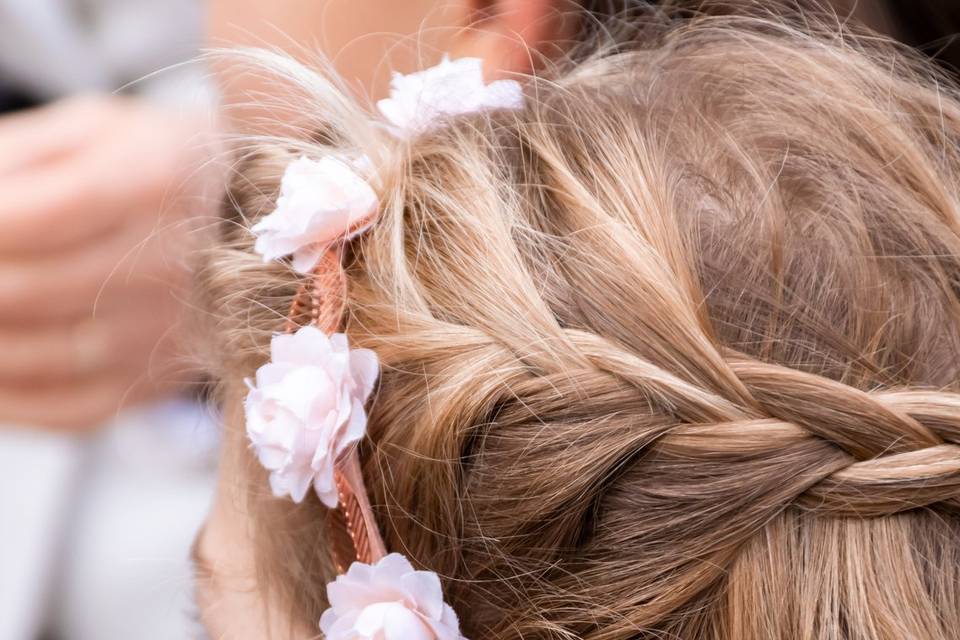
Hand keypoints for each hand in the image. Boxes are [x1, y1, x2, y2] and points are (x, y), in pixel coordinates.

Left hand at [0, 94, 218, 429]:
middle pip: (21, 290)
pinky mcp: (166, 379)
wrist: (258, 217)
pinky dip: (8, 399)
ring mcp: (175, 330)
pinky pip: (68, 409)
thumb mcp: (91, 132)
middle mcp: (176, 262)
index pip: (21, 219)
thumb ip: (12, 159)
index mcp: (154, 178)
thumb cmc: (157, 165)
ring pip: (37, 355)